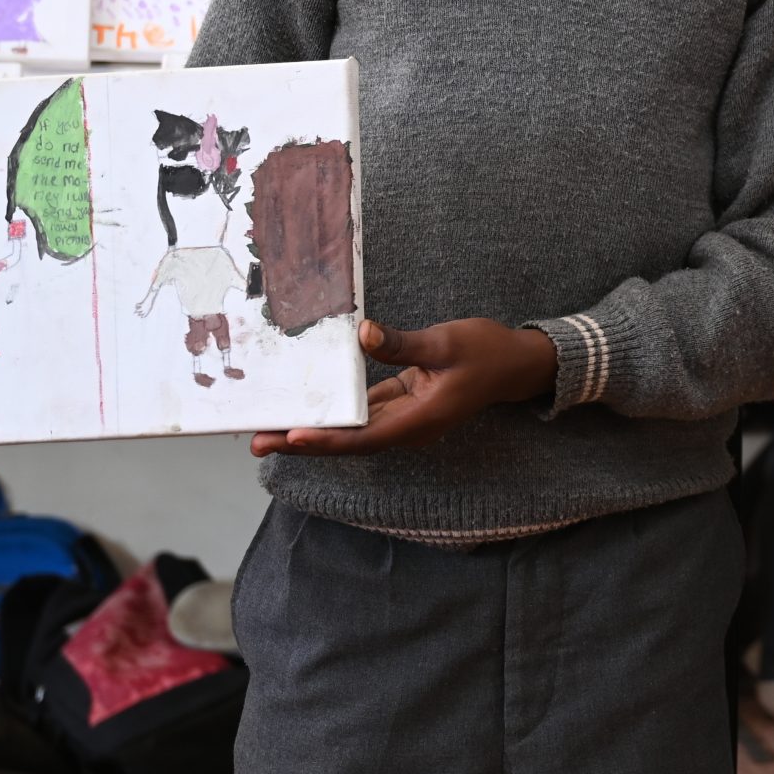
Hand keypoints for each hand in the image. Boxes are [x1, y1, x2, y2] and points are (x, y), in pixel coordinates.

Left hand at [251, 318, 555, 457]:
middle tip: (257, 440)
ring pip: (351, 428)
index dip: (326, 439)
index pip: (364, 437)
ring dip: (313, 427)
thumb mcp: (446, 343)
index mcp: (419, 420)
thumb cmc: (486, 353)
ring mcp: (403, 416)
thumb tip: (364, 332)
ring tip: (268, 425)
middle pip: (348, 440)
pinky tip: (307, 400)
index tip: (291, 437)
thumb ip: (404, 344)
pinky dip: (334, 409)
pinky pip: (362, 411)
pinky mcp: (401, 402)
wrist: (516, 364)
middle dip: (303, 441)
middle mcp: (406, 426)